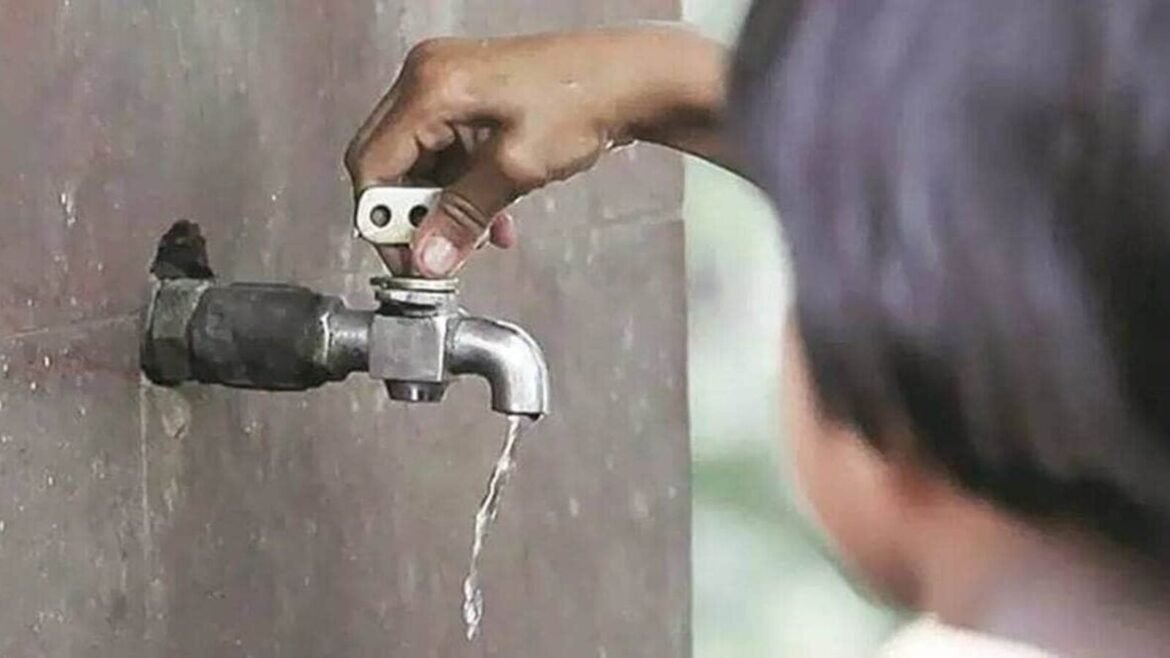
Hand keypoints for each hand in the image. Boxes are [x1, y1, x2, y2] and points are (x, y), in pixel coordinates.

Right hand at [346, 27, 727, 276]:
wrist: (629, 79)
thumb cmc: (584, 100)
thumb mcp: (516, 169)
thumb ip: (464, 216)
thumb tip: (428, 257)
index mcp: (430, 87)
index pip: (372, 163)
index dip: (384, 219)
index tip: (409, 258)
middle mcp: (429, 78)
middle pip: (388, 162)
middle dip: (412, 214)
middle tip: (438, 253)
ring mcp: (447, 85)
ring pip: (419, 163)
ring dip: (442, 207)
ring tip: (472, 240)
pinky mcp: (468, 99)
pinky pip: (446, 153)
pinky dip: (461, 189)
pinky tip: (490, 219)